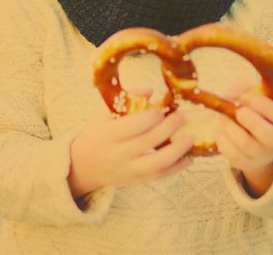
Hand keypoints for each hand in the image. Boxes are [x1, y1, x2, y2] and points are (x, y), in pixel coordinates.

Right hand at [68, 89, 193, 197]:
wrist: (82, 167)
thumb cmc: (96, 136)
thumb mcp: (104, 116)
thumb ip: (126, 101)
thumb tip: (150, 90)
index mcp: (110, 135)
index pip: (134, 126)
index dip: (151, 117)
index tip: (163, 108)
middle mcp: (119, 154)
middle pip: (149, 141)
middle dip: (169, 127)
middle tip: (182, 116)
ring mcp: (129, 170)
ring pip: (157, 163)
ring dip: (177, 150)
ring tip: (190, 138)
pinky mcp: (136, 181)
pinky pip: (160, 176)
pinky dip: (176, 167)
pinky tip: (189, 157)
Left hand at [217, 80, 272, 196]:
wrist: (253, 137)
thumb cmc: (255, 111)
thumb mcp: (255, 95)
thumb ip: (244, 87)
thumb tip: (232, 93)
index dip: (265, 106)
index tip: (248, 98)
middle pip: (268, 136)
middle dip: (250, 120)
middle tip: (238, 110)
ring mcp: (262, 155)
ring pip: (246, 144)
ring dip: (230, 126)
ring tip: (224, 116)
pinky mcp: (245, 163)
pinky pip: (231, 153)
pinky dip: (222, 138)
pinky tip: (222, 128)